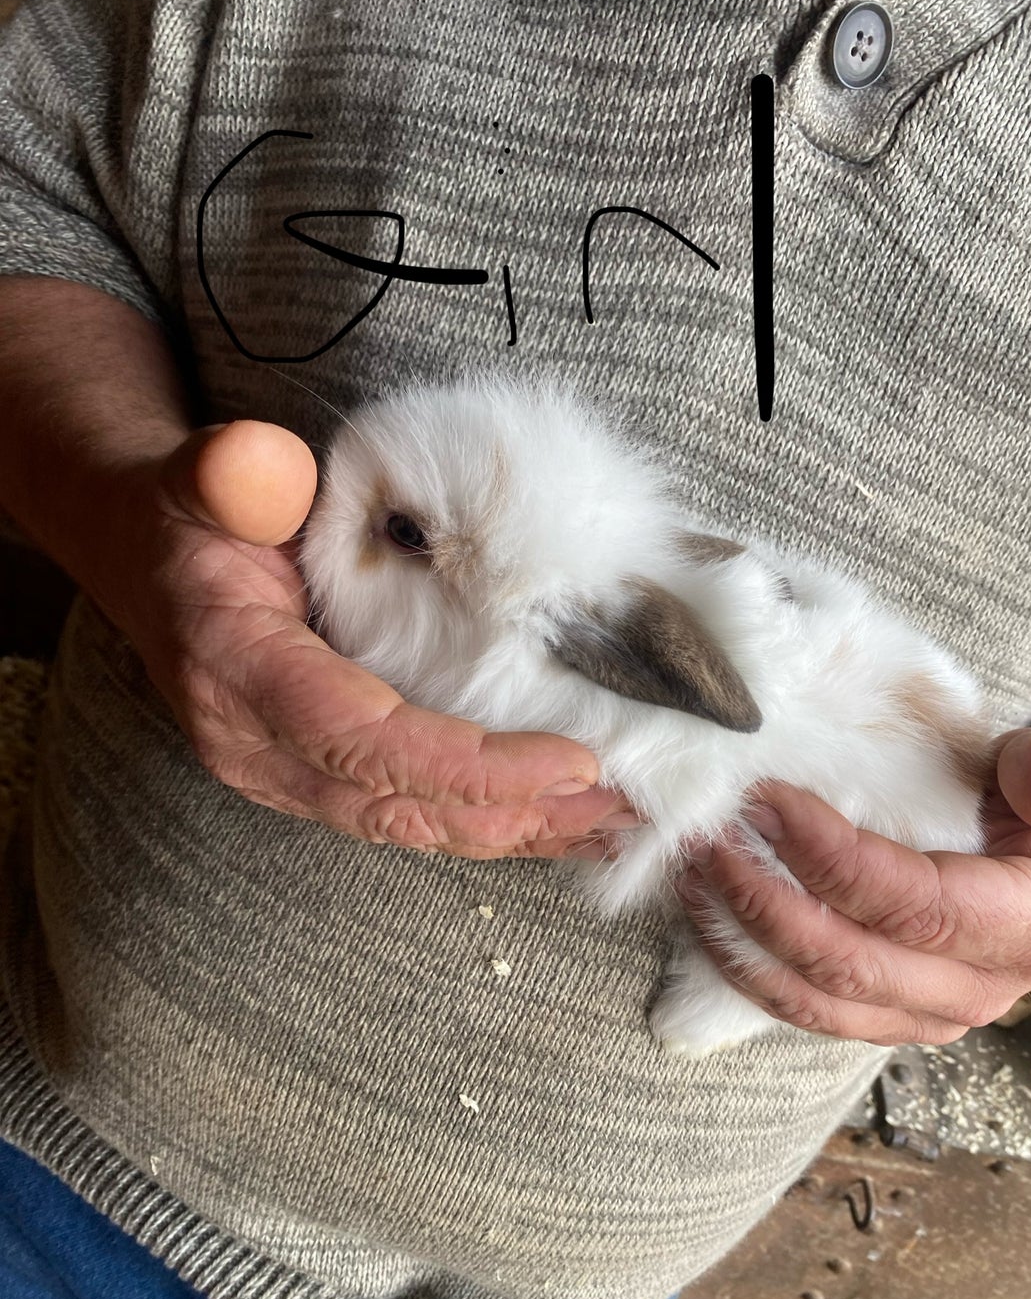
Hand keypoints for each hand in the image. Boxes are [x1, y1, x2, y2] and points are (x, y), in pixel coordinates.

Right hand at [116, 420, 635, 859]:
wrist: (147, 558)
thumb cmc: (190, 515)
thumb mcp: (206, 477)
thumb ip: (234, 474)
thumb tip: (264, 468)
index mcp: (236, 671)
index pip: (358, 738)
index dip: (464, 764)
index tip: (567, 761)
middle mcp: (254, 745)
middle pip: (393, 803)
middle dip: (511, 813)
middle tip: (616, 801)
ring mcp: (279, 772)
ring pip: (402, 823)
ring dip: (507, 830)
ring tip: (604, 820)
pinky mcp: (309, 776)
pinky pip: (399, 813)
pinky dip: (478, 821)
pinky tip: (548, 820)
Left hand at [672, 716, 1030, 1044]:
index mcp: (1028, 927)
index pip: (911, 904)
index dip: (829, 857)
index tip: (766, 802)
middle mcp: (979, 988)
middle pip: (850, 964)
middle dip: (763, 901)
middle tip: (709, 837)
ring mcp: (929, 1012)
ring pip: (817, 1002)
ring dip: (740, 941)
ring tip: (692, 873)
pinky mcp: (891, 1013)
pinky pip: (808, 1008)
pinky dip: (749, 966)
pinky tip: (710, 912)